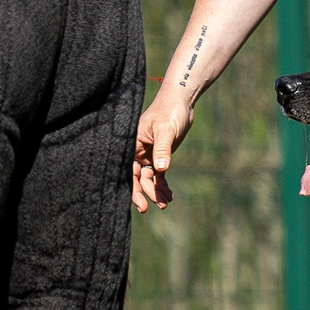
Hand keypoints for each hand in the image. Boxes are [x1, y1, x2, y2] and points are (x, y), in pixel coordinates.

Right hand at [131, 91, 194, 210]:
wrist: (181, 102)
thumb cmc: (170, 111)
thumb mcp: (165, 129)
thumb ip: (163, 149)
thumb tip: (161, 169)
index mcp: (131, 144)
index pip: (128, 171)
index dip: (132, 188)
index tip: (140, 204)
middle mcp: (137, 151)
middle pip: (136, 177)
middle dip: (143, 193)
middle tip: (151, 208)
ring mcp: (148, 154)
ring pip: (148, 178)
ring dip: (155, 191)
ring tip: (166, 203)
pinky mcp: (159, 155)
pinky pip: (158, 174)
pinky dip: (162, 185)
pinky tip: (169, 195)